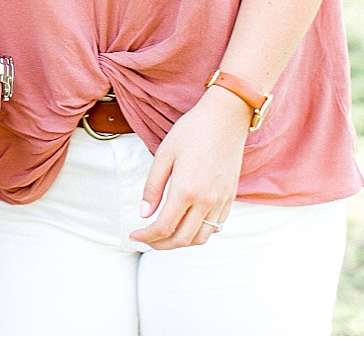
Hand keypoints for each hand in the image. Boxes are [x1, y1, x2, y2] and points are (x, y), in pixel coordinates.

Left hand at [128, 85, 247, 249]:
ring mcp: (220, 201)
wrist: (225, 119)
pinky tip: (186, 224)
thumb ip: (153, 186)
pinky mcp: (230, 197)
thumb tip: (144, 214)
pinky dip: (199, 233)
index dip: (145, 236)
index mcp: (185, 190)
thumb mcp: (164, 154)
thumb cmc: (191, 132)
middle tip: (146, 238)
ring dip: (181, 242)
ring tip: (165, 235)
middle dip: (160, 244)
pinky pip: (216, 226)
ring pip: (201, 238)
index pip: (163, 227)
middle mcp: (206, 201)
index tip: (134, 234)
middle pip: (182, 239)